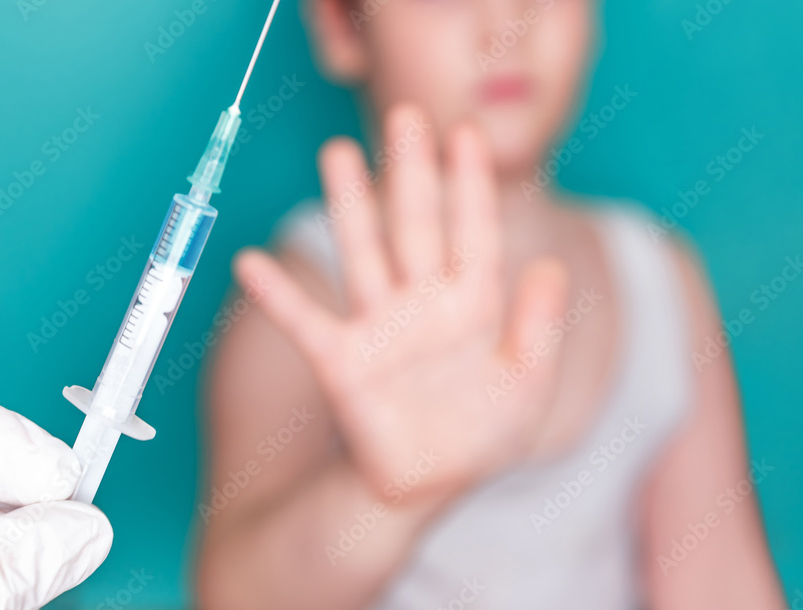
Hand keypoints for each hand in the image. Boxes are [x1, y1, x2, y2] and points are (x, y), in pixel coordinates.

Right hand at [234, 107, 568, 504]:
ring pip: (363, 252)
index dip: (470, 185)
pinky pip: (303, 320)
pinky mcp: (341, 359)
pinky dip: (276, 295)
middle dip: (410, 172)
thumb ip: (540, 327)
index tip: (468, 134)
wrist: (428, 483)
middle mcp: (422, 303)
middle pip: (415, 225)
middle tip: (404, 117)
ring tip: (338, 153)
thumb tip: (552, 267)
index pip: (472, 233)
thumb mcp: (527, 384)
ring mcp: (379, 326)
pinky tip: (250, 262)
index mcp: (471, 304)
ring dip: (350, 205)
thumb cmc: (482, 434)